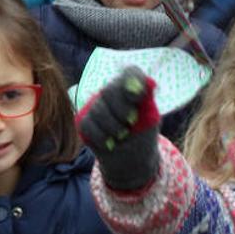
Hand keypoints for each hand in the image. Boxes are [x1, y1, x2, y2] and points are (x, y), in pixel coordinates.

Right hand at [75, 67, 161, 190]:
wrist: (131, 160)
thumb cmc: (143, 136)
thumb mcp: (151, 120)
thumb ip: (147, 101)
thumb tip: (147, 83)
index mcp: (130, 89)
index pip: (130, 73)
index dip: (132, 80)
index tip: (137, 97)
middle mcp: (111, 93)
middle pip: (109, 90)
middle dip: (121, 109)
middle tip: (131, 122)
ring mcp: (95, 105)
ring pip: (98, 110)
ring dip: (113, 127)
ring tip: (122, 136)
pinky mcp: (83, 119)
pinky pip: (87, 124)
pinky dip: (101, 137)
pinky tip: (109, 143)